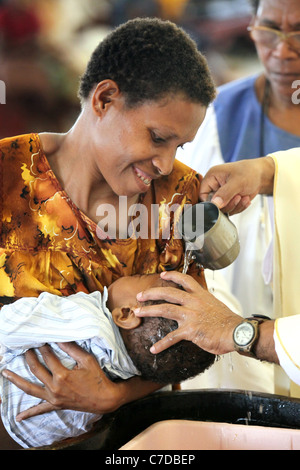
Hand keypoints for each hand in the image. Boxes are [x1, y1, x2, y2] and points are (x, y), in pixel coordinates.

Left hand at [2, 342, 156, 421]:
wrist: (104, 399)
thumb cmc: (97, 378)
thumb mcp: (87, 360)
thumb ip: (72, 349)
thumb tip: (59, 338)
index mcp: (62, 375)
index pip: (47, 357)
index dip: (43, 347)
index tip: (40, 339)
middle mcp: (54, 387)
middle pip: (36, 369)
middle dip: (29, 357)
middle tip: (26, 348)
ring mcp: (53, 398)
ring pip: (30, 388)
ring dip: (17, 380)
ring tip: (5, 373)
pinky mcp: (56, 405)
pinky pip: (40, 410)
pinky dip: (29, 414)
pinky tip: (18, 417)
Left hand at [134, 271, 240, 354]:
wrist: (236, 332)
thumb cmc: (229, 322)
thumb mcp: (216, 306)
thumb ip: (204, 304)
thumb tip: (199, 307)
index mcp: (201, 295)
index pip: (185, 280)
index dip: (172, 276)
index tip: (163, 275)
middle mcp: (193, 302)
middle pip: (168, 293)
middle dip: (151, 293)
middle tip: (140, 295)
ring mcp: (190, 316)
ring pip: (165, 309)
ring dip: (149, 310)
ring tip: (137, 312)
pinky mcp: (190, 331)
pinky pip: (172, 337)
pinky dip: (161, 344)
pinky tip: (154, 348)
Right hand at [199, 157, 274, 213]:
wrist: (261, 175)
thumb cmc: (249, 172)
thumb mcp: (237, 182)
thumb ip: (225, 193)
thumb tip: (215, 204)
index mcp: (211, 177)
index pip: (202, 194)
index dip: (210, 202)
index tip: (222, 203)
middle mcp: (214, 186)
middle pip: (212, 204)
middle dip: (227, 204)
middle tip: (237, 198)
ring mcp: (221, 194)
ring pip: (222, 209)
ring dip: (234, 206)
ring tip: (244, 197)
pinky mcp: (228, 201)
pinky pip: (229, 210)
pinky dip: (238, 208)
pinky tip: (246, 199)